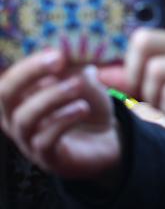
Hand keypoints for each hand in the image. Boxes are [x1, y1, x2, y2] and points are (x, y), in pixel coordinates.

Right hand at [0, 51, 120, 179]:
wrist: (106, 139)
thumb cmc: (88, 105)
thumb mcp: (86, 83)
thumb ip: (74, 70)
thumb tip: (66, 57)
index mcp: (21, 96)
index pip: (9, 78)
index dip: (29, 64)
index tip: (57, 53)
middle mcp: (17, 119)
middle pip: (4, 96)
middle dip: (29, 73)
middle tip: (58, 61)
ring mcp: (29, 141)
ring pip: (24, 118)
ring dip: (52, 96)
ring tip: (77, 84)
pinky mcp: (47, 158)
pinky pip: (44, 141)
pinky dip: (63, 120)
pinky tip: (82, 108)